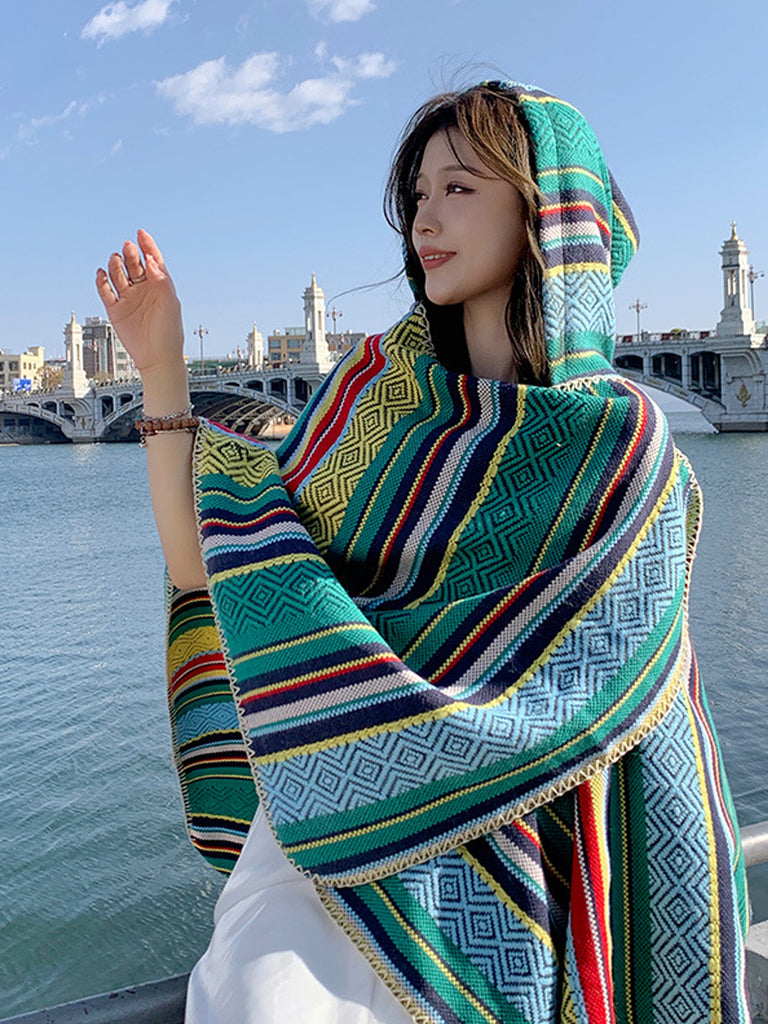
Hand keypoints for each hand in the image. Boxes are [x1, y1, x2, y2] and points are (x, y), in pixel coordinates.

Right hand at [95, 229, 183, 374]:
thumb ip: (162, 281)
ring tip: (116, 260)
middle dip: (130, 254)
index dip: (146, 245)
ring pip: (118, 274)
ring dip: (115, 265)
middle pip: (133, 264)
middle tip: (128, 248)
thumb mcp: (170, 304)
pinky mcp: (115, 310)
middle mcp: (143, 289)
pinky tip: (101, 274)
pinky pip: (105, 291)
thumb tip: (151, 261)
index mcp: (159, 285)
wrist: (157, 358)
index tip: (140, 233)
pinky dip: (101, 281)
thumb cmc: (169, 332)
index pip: (152, 260)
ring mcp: (128, 298)